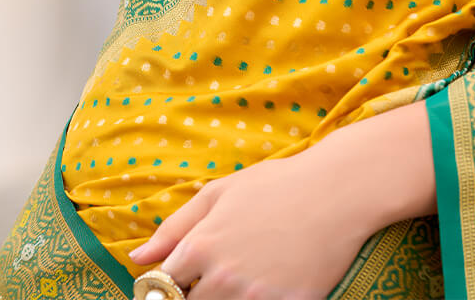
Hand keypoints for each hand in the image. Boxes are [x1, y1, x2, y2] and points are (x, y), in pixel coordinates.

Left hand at [127, 151, 369, 299]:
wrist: (336, 192)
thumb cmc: (276, 185)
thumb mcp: (220, 192)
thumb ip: (174, 227)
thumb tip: (138, 260)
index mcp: (201, 246)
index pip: (160, 290)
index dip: (165, 288)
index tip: (178, 283)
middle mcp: (223, 278)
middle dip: (194, 296)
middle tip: (217, 276)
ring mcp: (256, 297)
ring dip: (225, 298)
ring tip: (244, 274)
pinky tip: (266, 285)